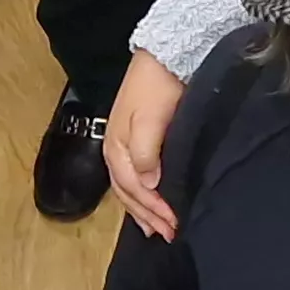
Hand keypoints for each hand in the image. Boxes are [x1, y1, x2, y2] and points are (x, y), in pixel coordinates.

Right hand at [107, 51, 188, 239]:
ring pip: (130, 188)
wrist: (164, 55)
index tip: (173, 224)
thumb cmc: (158, 86)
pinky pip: (135, 178)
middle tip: (169, 234)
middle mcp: (116, 151)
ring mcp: (124, 146)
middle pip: (129, 193)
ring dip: (143, 210)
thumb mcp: (150, 117)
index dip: (153, 208)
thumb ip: (146, 151)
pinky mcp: (137, 140)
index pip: (134, 188)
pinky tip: (152, 203)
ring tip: (158, 229)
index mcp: (117, 147)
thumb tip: (149, 183)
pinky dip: (143, 195)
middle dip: (147, 215)